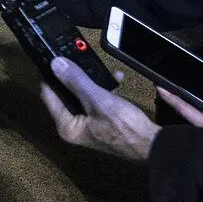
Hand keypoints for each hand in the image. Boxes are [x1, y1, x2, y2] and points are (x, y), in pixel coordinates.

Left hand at [40, 56, 160, 163]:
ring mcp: (89, 124)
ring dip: (92, 81)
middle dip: (74, 76)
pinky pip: (98, 100)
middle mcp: (74, 126)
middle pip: (66, 95)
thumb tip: (56, 64)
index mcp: (67, 126)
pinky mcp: (103, 121)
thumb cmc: (124, 126)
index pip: (49, 95)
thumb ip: (76, 82)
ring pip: (84, 95)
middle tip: (75, 56)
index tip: (51, 57)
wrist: (153, 145)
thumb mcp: (98, 100)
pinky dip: (104, 90)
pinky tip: (116, 78)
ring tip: (98, 65)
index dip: (50, 76)